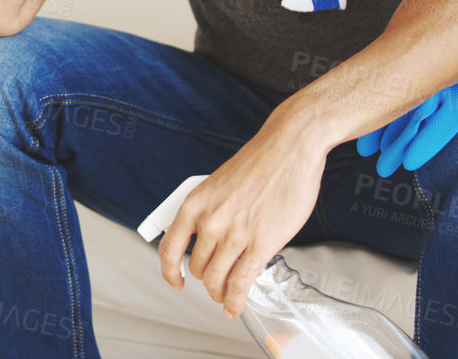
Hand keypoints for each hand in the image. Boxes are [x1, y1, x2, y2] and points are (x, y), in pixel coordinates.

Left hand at [158, 117, 326, 320]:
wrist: (287, 150)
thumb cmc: (258, 164)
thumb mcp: (217, 185)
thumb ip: (208, 212)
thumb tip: (204, 239)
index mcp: (195, 203)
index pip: (170, 248)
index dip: (170, 271)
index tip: (176, 281)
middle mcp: (210, 221)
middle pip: (198, 268)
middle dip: (207, 280)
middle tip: (217, 282)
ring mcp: (235, 234)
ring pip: (217, 280)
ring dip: (221, 293)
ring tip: (226, 295)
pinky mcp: (261, 244)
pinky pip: (241, 284)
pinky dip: (235, 302)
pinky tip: (234, 307)